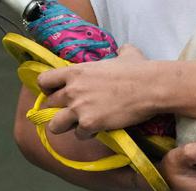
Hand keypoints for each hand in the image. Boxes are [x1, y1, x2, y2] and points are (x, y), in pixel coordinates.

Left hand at [37, 44, 156, 138]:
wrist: (151, 87)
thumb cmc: (140, 69)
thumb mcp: (126, 54)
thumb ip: (119, 52)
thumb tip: (124, 50)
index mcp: (76, 71)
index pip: (44, 81)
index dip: (48, 90)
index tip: (57, 94)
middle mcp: (72, 89)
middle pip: (49, 105)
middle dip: (60, 110)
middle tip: (74, 112)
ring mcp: (79, 108)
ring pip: (55, 125)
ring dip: (67, 126)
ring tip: (80, 126)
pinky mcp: (89, 123)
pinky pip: (79, 135)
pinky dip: (88, 134)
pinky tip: (99, 129)